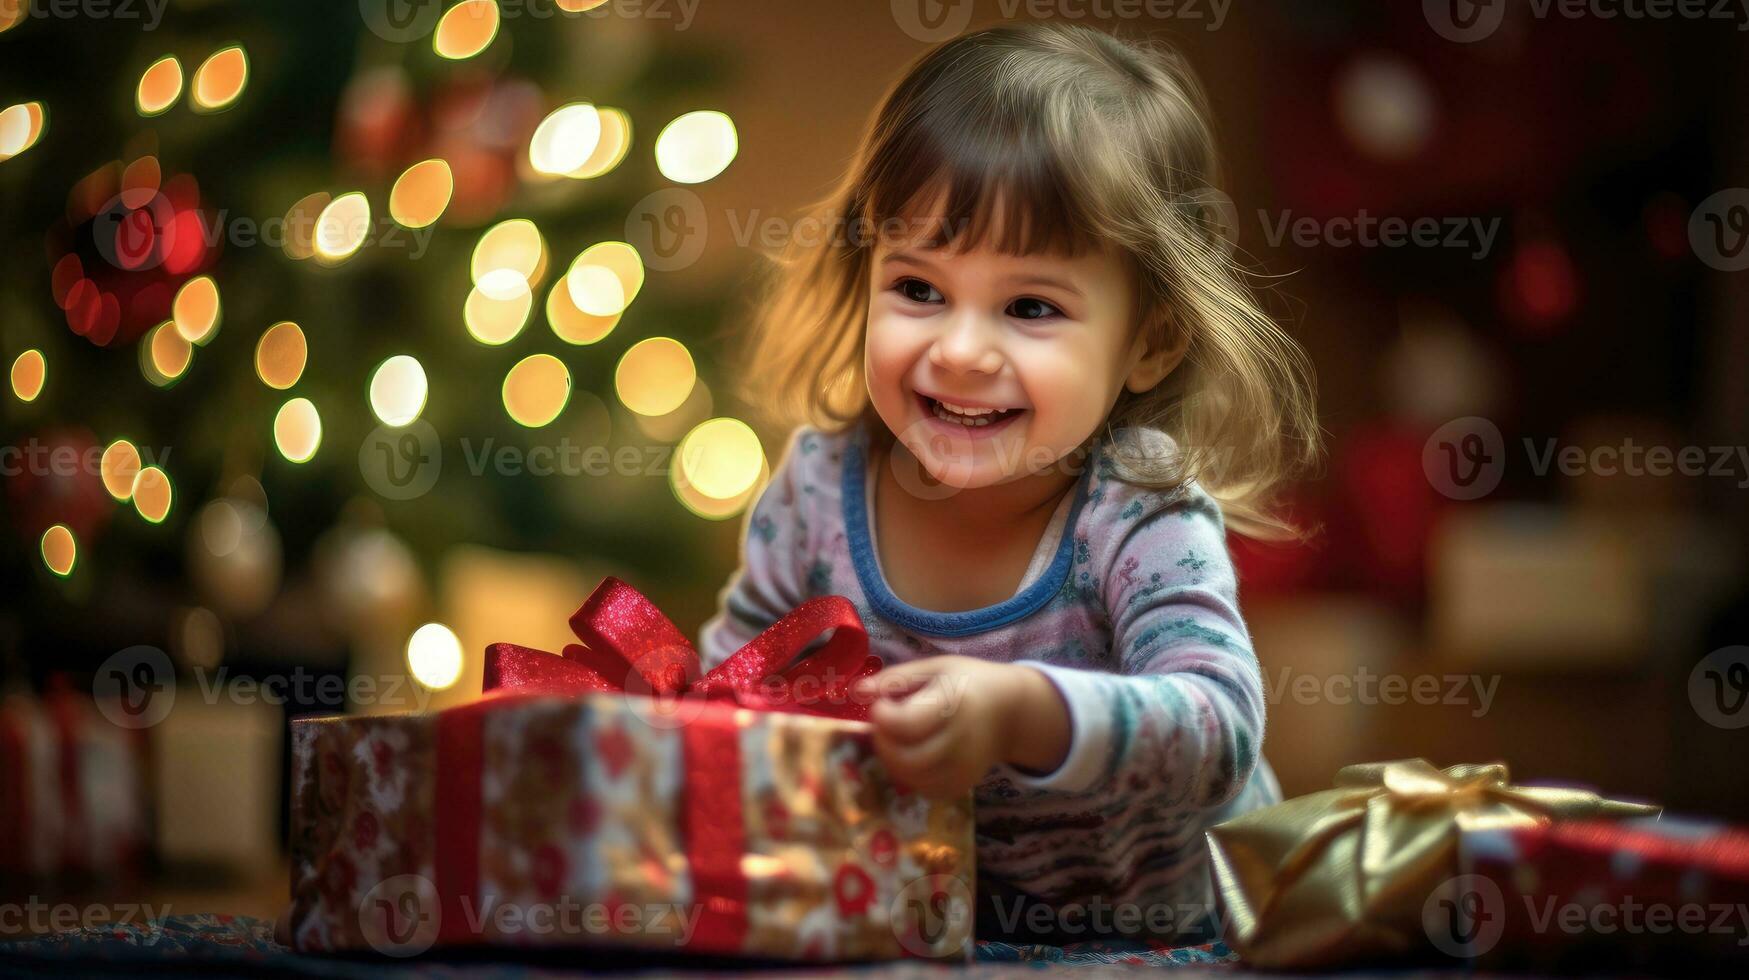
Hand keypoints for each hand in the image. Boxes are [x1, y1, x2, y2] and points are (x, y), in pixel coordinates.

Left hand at [851, 656, 1069, 798]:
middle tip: (883, 726)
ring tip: (896, 738)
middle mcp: (962, 739)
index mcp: (954, 702)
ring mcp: (964, 767)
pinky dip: (908, 775)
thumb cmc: (967, 683)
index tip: (881, 705)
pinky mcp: (963, 784)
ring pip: (912, 778)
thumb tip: (857, 691)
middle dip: (883, 742)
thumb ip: (895, 678)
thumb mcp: (934, 668)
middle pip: (906, 757)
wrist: (1010, 711)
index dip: (882, 717)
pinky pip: (924, 789)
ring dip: (892, 759)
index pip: (907, 724)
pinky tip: (911, 754)